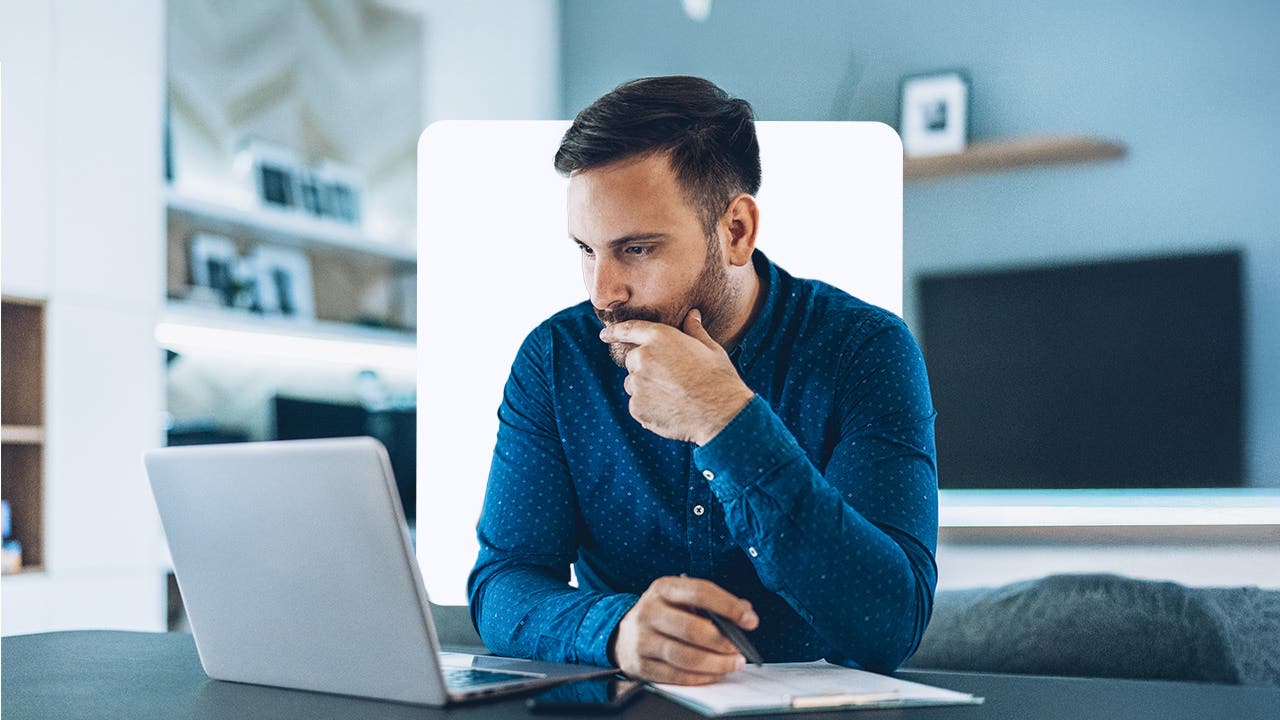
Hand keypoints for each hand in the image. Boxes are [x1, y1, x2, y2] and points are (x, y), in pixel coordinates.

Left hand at [599, 309, 753, 444]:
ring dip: (646, 388)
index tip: (604, 334)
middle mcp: (643, 357)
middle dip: (646, 367)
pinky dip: (649, 407)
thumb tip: (692, 314)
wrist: (721, 414)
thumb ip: (694, 330)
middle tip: (672, 379)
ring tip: (674, 396)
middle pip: (632, 361)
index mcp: (660, 338)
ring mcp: (637, 384)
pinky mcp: (637, 407)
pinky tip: (671, 410)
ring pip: (634, 384)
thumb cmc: (719, 379)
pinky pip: (637, 404)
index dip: (614, 331)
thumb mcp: (710, 348)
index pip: (629, 329)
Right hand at [611, 575, 758, 684]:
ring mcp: (642, 639)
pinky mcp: (641, 665)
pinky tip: (714, 674)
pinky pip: (676, 676)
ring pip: (685, 657)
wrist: (623, 633)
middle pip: (692, 629)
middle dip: (722, 642)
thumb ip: (713, 603)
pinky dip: (700, 677)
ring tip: (732, 663)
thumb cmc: (663, 614)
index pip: (700, 592)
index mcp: (663, 588)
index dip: (728, 606)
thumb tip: (746, 611)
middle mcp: (649, 611)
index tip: (750, 620)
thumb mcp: (681, 598)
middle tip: (739, 649)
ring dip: (715, 663)